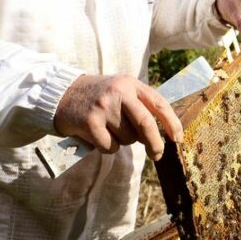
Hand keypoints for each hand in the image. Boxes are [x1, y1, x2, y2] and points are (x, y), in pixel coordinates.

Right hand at [53, 74, 182, 160]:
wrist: (62, 94)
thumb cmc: (99, 97)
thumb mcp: (121, 90)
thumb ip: (141, 105)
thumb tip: (163, 133)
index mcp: (131, 84)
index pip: (159, 104)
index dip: (172, 123)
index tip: (178, 138)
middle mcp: (119, 92)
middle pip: (146, 124)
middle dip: (155, 143)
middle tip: (157, 155)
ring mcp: (104, 107)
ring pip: (127, 139)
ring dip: (123, 141)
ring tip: (109, 129)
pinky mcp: (90, 122)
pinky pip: (110, 147)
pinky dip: (107, 147)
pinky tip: (97, 135)